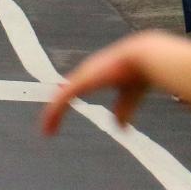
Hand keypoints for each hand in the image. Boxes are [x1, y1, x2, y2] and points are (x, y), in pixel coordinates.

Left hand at [39, 33, 172, 135]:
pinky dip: (54, 114)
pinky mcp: (81, 83)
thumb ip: (124, 110)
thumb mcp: (129, 96)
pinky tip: (49, 126)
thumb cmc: (138, 72)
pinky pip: (61, 100)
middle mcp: (87, 73)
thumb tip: (120, 128)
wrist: (143, 58)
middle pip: (64, 90)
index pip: (75, 84)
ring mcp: (82, 77)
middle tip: (49, 122)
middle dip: (55, 106)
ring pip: (60, 98)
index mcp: (97, 73)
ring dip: (52, 115)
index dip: (66, 95)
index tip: (59, 106)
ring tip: (47, 131)